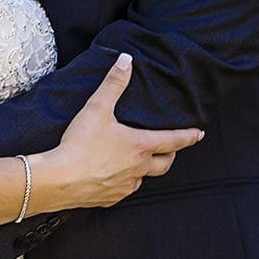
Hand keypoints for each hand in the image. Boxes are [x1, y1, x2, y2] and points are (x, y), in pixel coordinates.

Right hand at [36, 53, 203, 210]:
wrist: (59, 180)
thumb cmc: (80, 144)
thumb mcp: (97, 108)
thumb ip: (114, 83)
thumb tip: (126, 61)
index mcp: (140, 146)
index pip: (173, 141)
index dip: (188, 136)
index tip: (199, 133)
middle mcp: (138, 168)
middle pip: (165, 164)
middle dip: (170, 155)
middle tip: (171, 148)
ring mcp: (126, 186)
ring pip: (144, 178)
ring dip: (146, 168)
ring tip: (139, 159)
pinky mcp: (111, 198)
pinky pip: (124, 189)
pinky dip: (125, 181)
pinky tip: (114, 175)